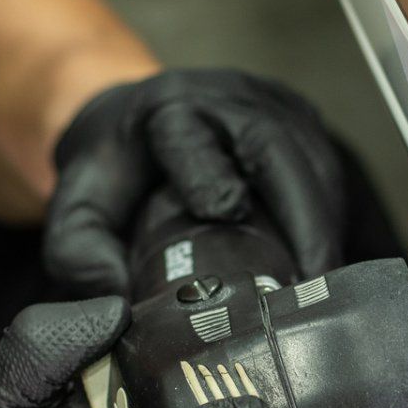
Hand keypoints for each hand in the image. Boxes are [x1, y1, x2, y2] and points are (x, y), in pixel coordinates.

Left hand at [43, 70, 346, 295]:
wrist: (134, 126)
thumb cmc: (114, 174)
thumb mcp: (76, 213)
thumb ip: (81, 257)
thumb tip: (117, 310)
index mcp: (166, 109)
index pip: (191, 143)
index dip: (209, 179)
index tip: (224, 215)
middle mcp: (229, 97)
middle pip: (277, 153)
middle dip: (301, 222)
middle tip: (310, 285)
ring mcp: (275, 107)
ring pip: (315, 165)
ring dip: (324, 228)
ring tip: (324, 290)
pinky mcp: (305, 126)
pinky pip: (328, 175)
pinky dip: (330, 224)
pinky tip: (325, 270)